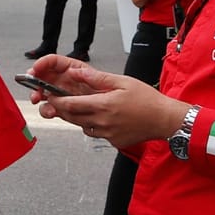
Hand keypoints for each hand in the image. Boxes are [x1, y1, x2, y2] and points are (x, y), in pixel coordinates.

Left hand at [32, 57, 187, 149]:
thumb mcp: (123, 81)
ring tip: (84, 106)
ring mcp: (106, 134)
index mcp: (103, 105)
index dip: (57, 100)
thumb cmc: (147, 99)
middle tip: (59, 100)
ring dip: (77, 117)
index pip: (70, 104)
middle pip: (72, 117)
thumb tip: (76, 72)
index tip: (50, 94)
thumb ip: (97, 78)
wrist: (164, 120)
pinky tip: (103, 117)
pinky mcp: (112, 142)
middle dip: (63, 108)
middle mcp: (102, 122)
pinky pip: (95, 133)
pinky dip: (93, 125)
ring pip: (82, 126)